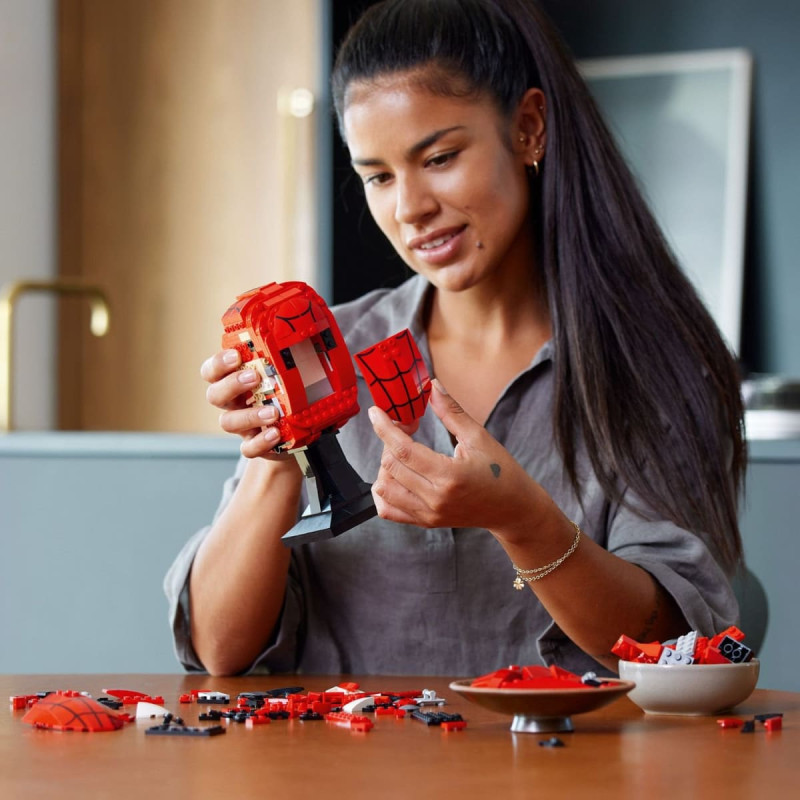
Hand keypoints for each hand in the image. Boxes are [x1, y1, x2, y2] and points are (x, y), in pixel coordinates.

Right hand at [200, 349, 286, 459]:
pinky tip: (276, 434)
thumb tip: (311, 332)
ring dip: (249, 415)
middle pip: (214, 394)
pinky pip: (248, 448)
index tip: (236, 355)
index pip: (212, 370)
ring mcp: (241, 426)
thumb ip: (287, 360)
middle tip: (254, 377)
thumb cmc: (285, 397)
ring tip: (273, 412)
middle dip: (232, 384)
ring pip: (228, 422)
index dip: (219, 363)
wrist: (293, 433)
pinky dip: (260, 442)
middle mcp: (232, 403)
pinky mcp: (253, 445)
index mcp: (234, 381)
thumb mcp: (285, 376)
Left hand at [368, 380, 541, 533]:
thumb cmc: (501, 472)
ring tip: (403, 453)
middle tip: (404, 428)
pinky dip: (384, 491)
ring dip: (385, 466)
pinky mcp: (426, 522)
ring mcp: (429, 514)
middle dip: (389, 441)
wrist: (512, 509)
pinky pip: (388, 510)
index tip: (376, 413)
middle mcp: (435, 498)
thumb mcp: (479, 437)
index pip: (404, 451)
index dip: (385, 428)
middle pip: (391, 467)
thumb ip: (451, 412)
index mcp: (450, 476)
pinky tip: (396, 475)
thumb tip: (432, 386)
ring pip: (384, 489)